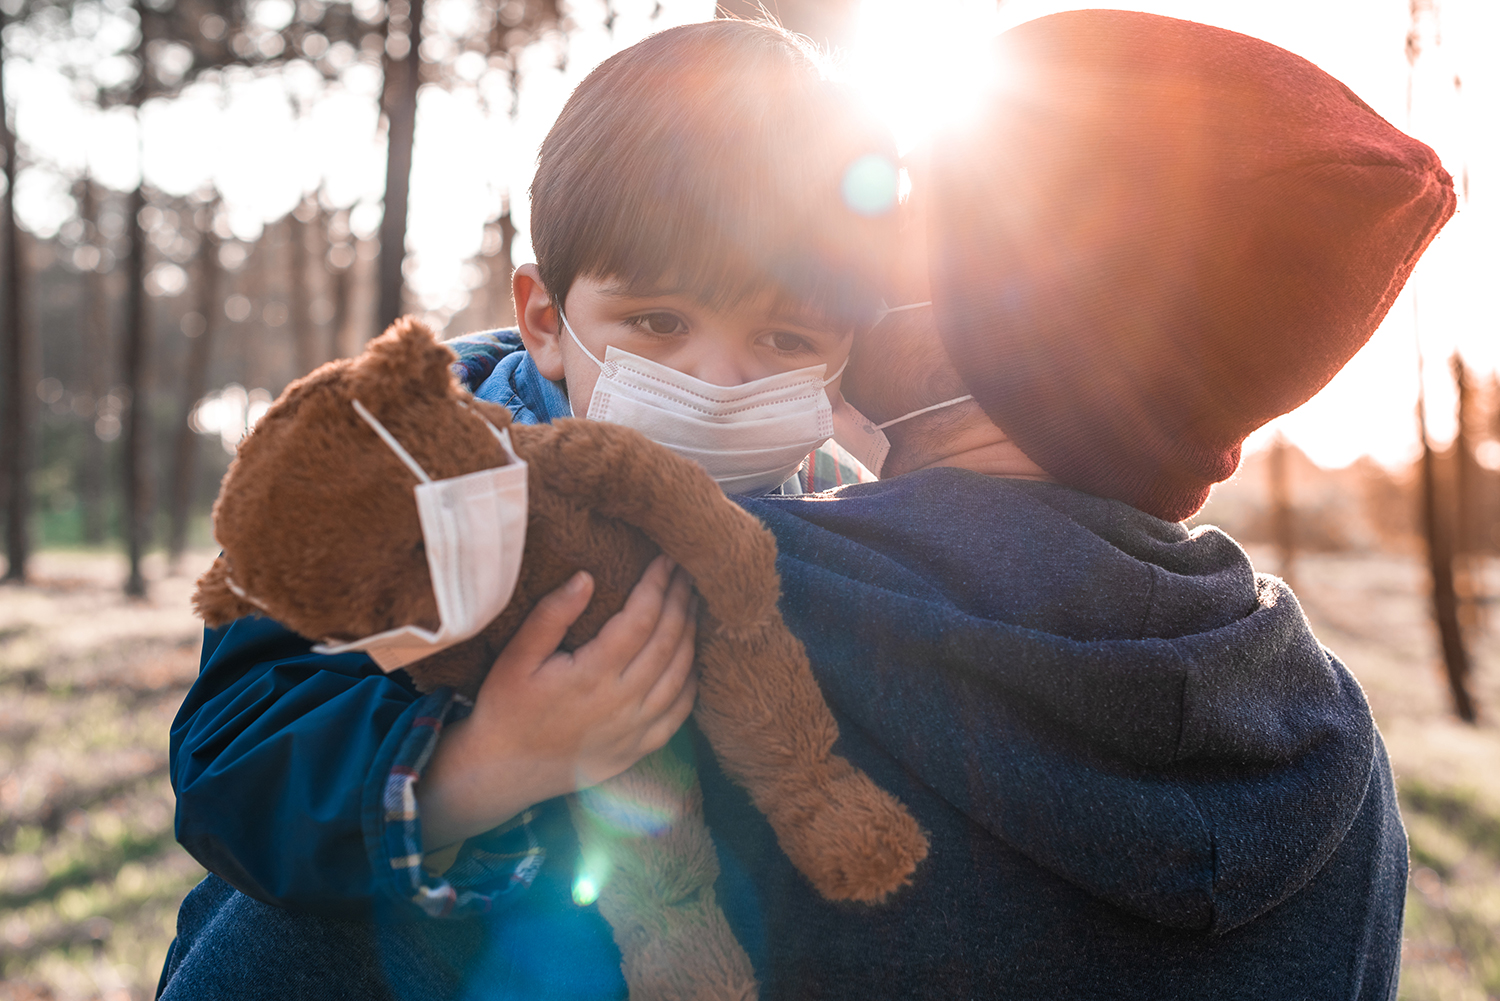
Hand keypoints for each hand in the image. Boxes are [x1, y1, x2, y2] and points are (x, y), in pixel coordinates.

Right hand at [416, 555, 697, 850]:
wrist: (504, 772)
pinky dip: (692, 678)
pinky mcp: (639, 749)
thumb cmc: (507, 708)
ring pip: (681, 673)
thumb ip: (550, 616)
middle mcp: (621, 703)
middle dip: (681, 601)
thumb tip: (586, 578)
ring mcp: (635, 730)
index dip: (657, 586)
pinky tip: (691, 656)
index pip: (641, 619)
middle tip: (686, 573)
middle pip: (668, 642)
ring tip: (693, 604)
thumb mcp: (515, 658)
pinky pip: (680, 711)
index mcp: (592, 675)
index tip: (665, 560)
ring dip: (691, 635)